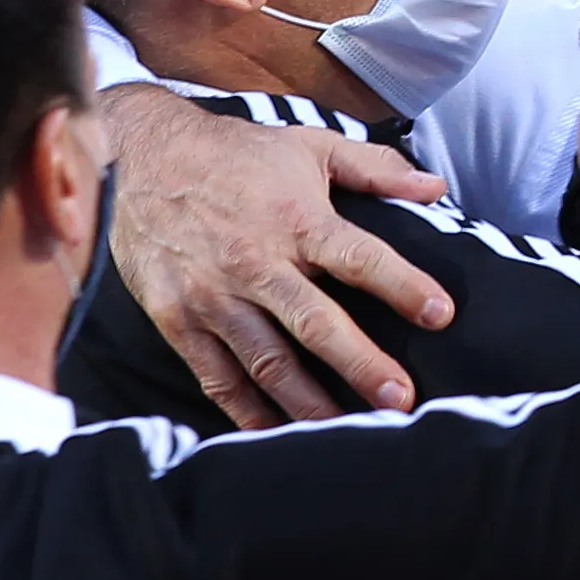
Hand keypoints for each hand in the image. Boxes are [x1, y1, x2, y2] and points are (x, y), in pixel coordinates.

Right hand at [103, 87, 455, 427]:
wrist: (138, 156)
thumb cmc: (235, 154)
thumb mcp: (309, 145)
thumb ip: (375, 168)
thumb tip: (437, 186)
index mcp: (296, 219)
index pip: (359, 257)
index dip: (402, 285)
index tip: (441, 315)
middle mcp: (255, 262)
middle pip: (315, 323)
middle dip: (361, 364)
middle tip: (400, 400)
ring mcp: (213, 296)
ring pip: (268, 361)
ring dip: (310, 403)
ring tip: (347, 432)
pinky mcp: (178, 320)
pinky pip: (218, 376)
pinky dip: (247, 411)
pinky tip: (278, 435)